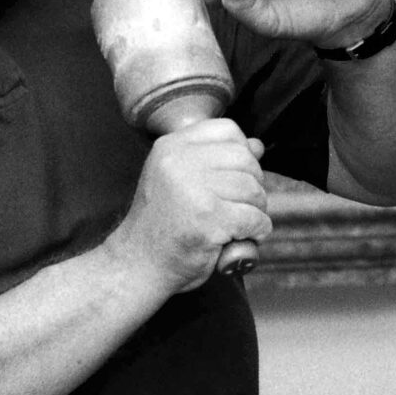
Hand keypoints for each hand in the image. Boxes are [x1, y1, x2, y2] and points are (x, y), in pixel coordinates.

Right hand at [110, 117, 270, 290]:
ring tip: (238, 226)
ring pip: (254, 190)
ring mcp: (193, 189)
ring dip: (256, 211)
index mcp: (171, 147)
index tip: (233, 178)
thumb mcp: (182, 181)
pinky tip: (241, 239)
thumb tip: (257, 146)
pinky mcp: (208, 218)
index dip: (241, 154)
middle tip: (240, 207)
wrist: (138, 265)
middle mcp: (179, 161)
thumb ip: (217, 161)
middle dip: (253, 186)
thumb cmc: (164, 225)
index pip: (227, 130)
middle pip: (245, 159)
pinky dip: (257, 232)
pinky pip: (255, 218)